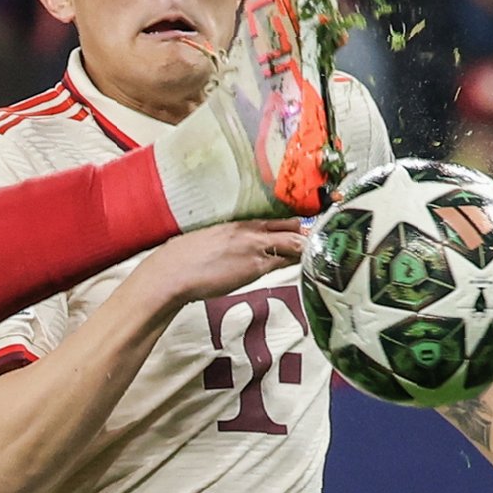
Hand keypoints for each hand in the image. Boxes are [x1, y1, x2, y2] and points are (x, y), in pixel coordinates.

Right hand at [131, 219, 307, 309]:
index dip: (293, 225)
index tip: (304, 230)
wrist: (173, 272)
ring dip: (306, 249)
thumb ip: (228, 244)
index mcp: (237, 224)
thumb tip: (232, 252)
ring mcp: (255, 246)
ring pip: (293, 242)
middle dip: (306, 235)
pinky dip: (299, 261)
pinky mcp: (256, 265)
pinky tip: (308, 266)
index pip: (274, 220)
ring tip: (320, 256)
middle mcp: (249, 231)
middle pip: (290, 227)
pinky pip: (286, 261)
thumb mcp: (209, 243)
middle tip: (318, 244)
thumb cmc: (183, 260)